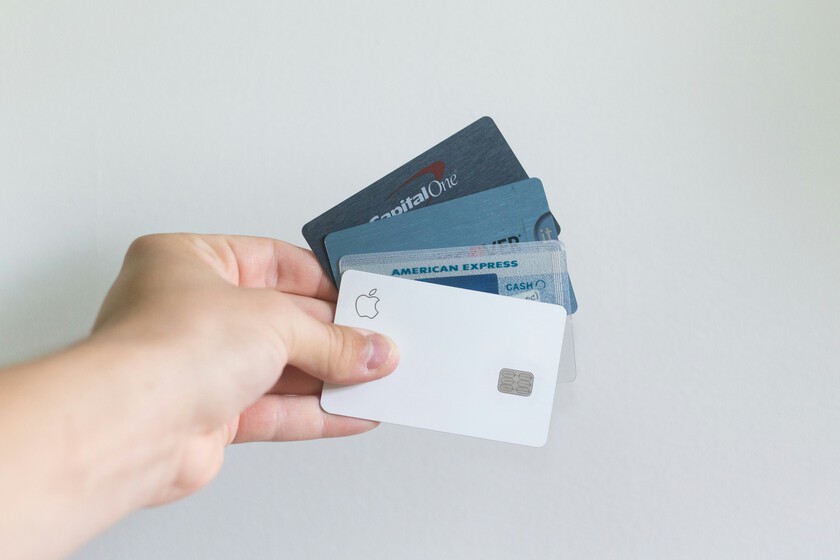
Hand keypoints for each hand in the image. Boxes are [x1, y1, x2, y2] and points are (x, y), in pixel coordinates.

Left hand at [91, 233, 399, 504]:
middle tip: (377, 342)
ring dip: (329, 376)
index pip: (271, 261)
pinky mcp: (209, 415)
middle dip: (332, 335)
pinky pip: (275, 410)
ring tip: (376, 379)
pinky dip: (316, 412)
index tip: (359, 297)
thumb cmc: (168, 347)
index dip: (321, 280)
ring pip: (280, 368)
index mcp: (188, 261)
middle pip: (280, 319)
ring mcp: (198, 366)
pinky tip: (353, 412)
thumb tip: (370, 350)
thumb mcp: (274, 321)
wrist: (131, 426)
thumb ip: (330, 339)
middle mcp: (189, 311)